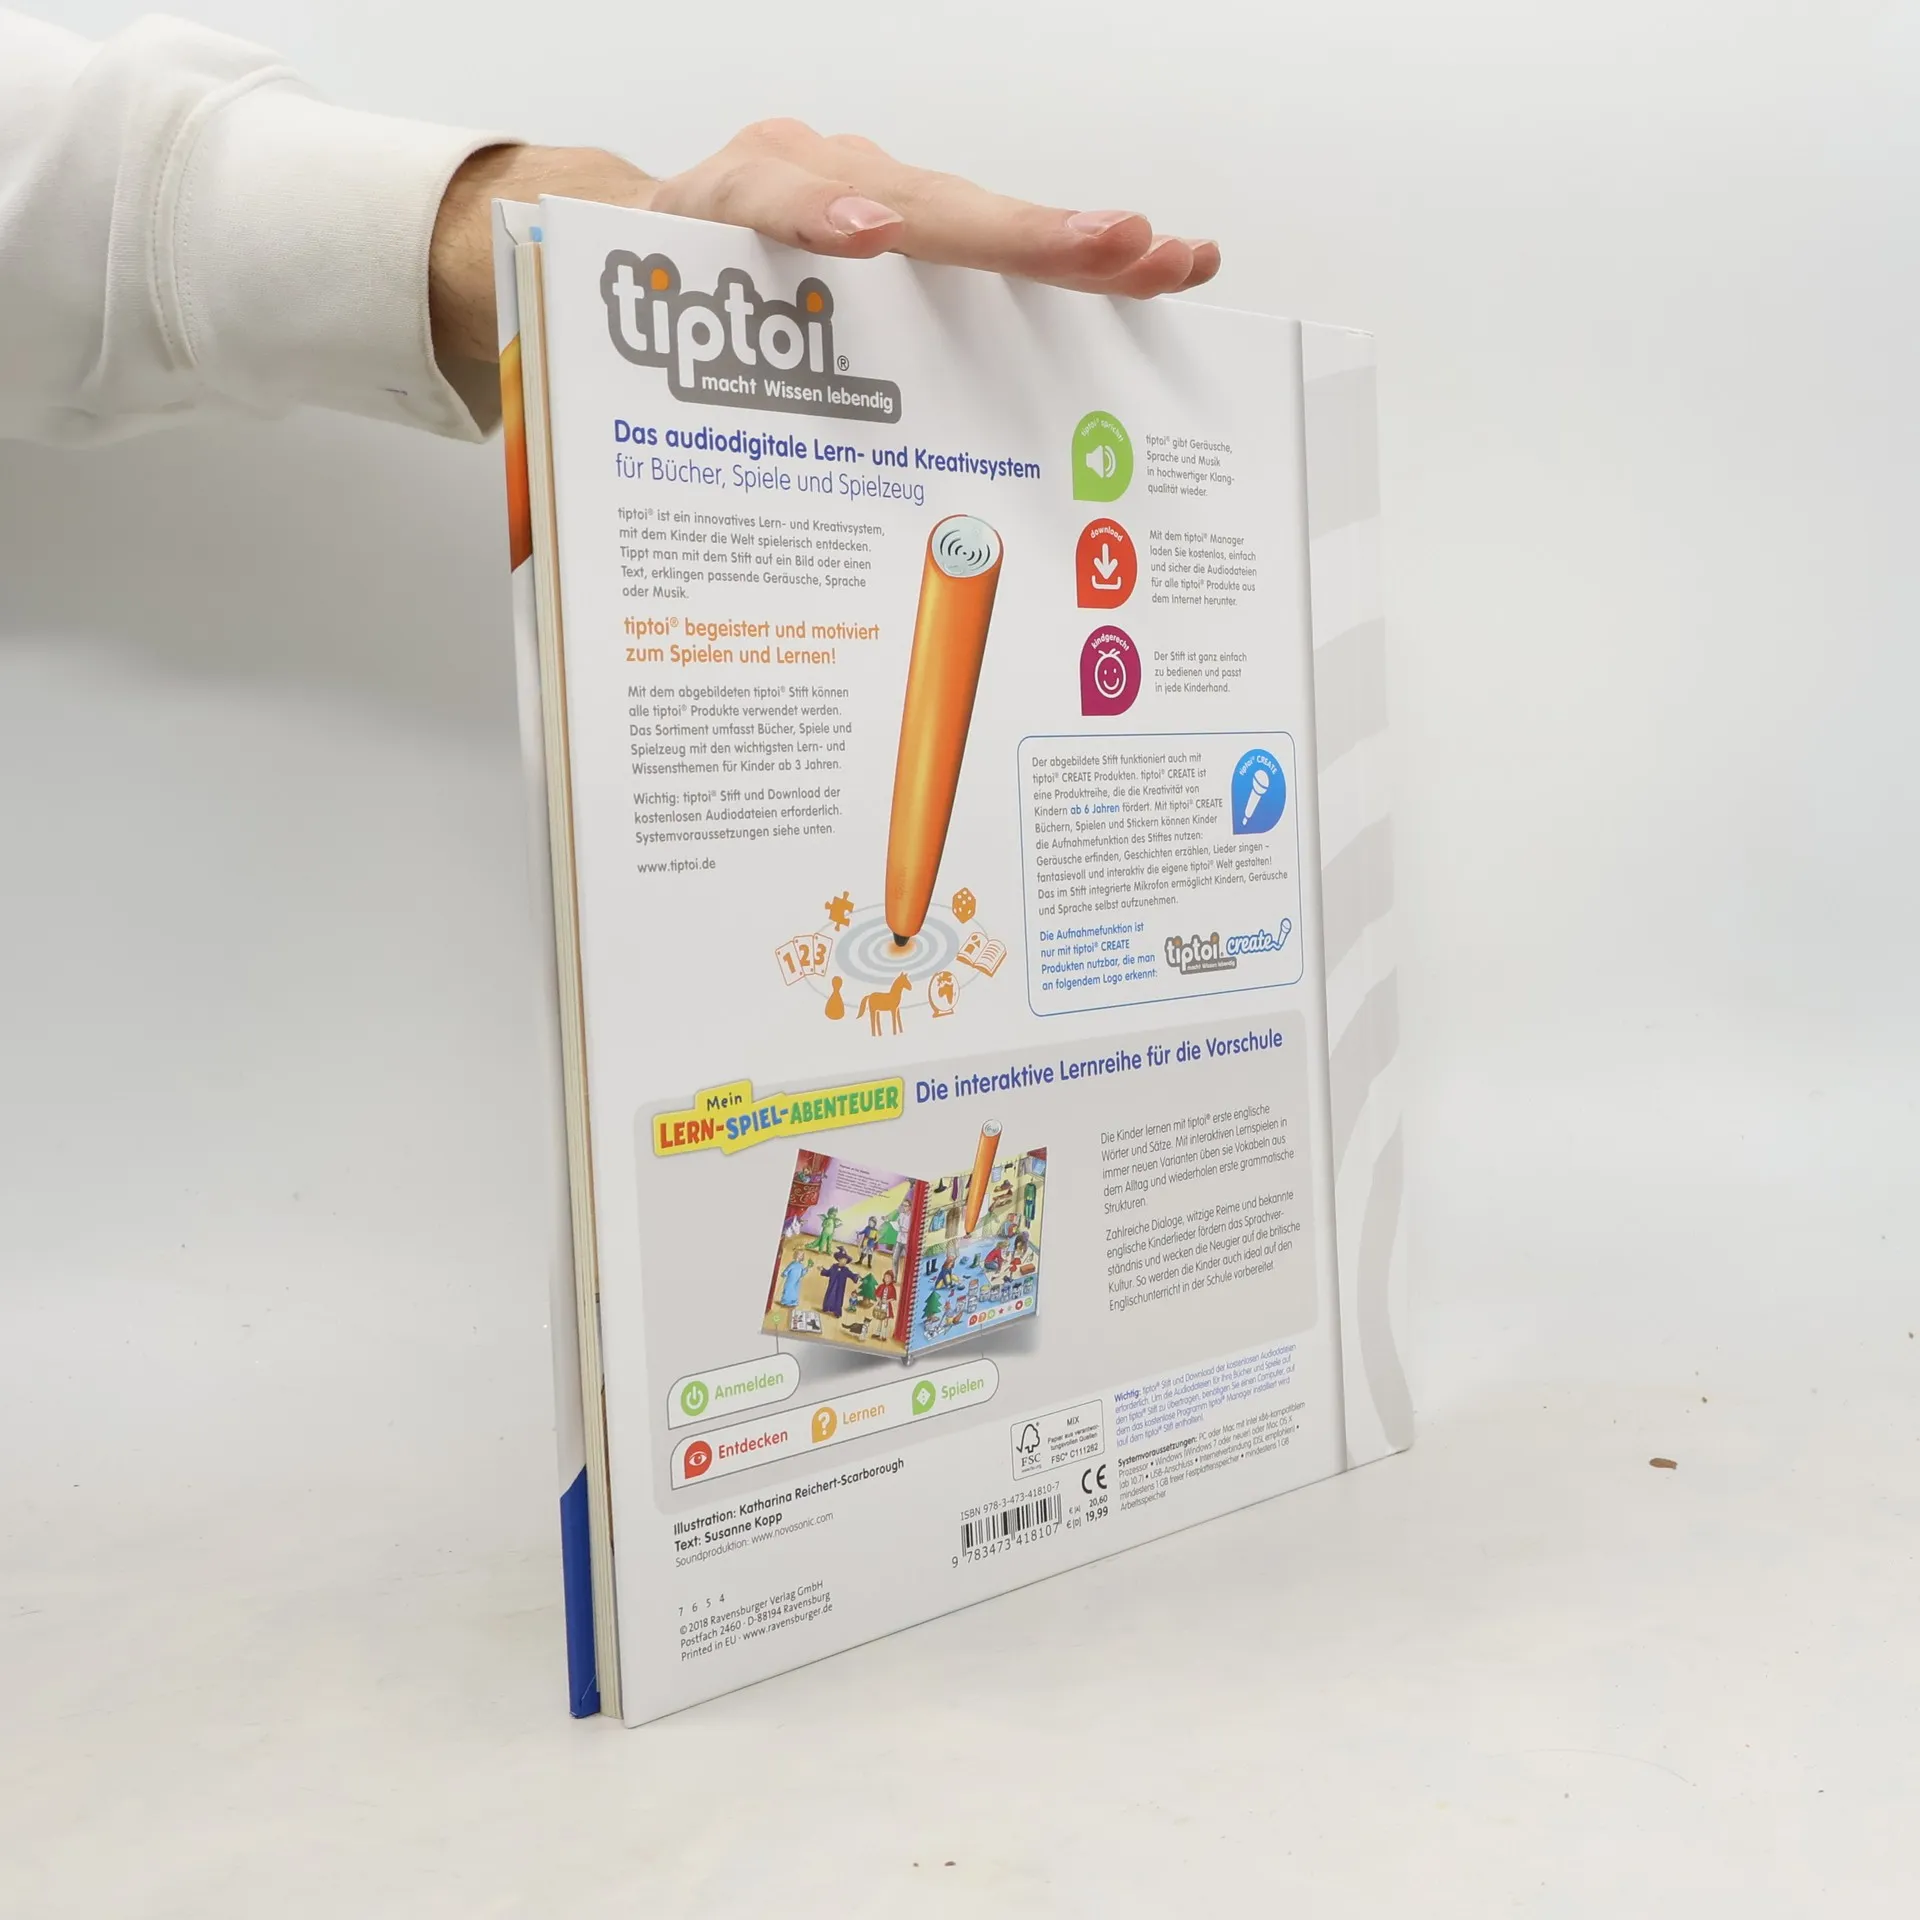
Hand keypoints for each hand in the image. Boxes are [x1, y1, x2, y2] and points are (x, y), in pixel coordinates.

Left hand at [430, 126, 1218, 367]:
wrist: (648, 251)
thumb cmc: (644, 311)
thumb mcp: (623, 347)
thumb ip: (651, 382)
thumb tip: (668, 501)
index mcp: (731, 201)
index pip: (777, 195)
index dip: (825, 212)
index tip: (868, 232)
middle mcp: (820, 179)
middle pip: (925, 205)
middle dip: (1018, 234)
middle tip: (1109, 246)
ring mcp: (879, 193)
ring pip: (980, 221)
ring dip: (1077, 246)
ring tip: (1165, 258)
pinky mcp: (919, 228)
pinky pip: (999, 246)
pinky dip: (1079, 258)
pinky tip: (1160, 264)